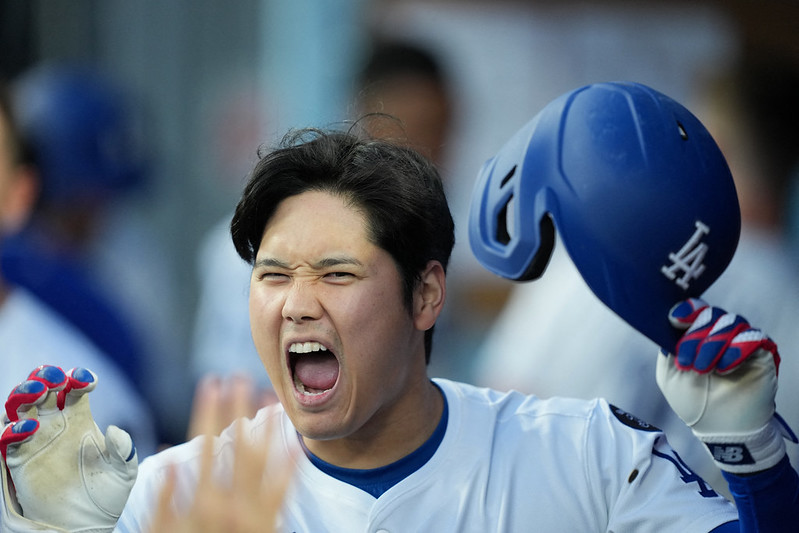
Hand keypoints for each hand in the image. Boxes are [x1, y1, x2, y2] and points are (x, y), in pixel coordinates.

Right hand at [0, 365, 137, 531]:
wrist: (87, 524)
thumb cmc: (107, 494)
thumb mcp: (124, 470)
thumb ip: (123, 448)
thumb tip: (116, 429)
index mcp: (80, 419)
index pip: (75, 389)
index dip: (79, 378)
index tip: (86, 380)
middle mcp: (54, 425)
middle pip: (43, 390)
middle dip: (45, 377)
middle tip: (54, 378)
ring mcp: (35, 441)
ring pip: (20, 407)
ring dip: (24, 393)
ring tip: (37, 391)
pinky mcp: (19, 461)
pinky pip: (7, 439)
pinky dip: (13, 429)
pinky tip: (28, 428)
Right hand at [149, 377, 292, 532]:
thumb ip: (164, 499)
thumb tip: (167, 459)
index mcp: (201, 500)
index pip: (203, 441)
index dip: (207, 409)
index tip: (210, 382)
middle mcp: (230, 503)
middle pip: (236, 444)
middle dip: (238, 408)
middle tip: (242, 377)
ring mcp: (254, 513)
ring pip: (264, 461)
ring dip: (267, 429)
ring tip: (272, 400)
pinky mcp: (271, 523)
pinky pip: (285, 491)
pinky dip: (291, 466)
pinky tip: (296, 443)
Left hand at [656, 298, 796, 473]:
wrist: (720, 428)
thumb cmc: (694, 402)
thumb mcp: (669, 375)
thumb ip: (667, 349)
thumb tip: (669, 325)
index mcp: (697, 336)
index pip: (695, 310)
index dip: (687, 309)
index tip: (676, 319)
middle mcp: (720, 334)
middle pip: (710, 314)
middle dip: (696, 336)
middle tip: (689, 362)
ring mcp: (741, 341)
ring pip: (730, 322)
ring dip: (713, 345)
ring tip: (705, 370)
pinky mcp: (761, 352)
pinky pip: (752, 336)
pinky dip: (736, 349)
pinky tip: (725, 368)